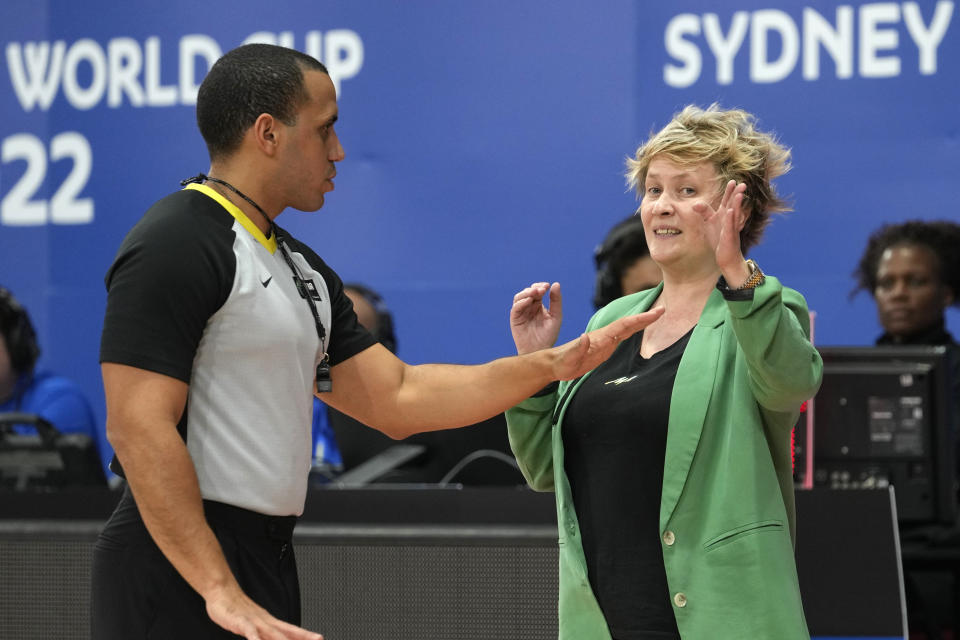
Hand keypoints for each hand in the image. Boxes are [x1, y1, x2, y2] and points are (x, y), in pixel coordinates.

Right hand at [206, 584, 323, 639]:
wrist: (223, 592)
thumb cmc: (237, 609)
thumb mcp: (254, 623)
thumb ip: (265, 634)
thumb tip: (278, 639)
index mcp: (270, 622)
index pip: (292, 630)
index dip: (306, 635)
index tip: (320, 638)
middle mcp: (265, 621)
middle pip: (286, 633)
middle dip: (301, 639)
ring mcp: (254, 621)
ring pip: (272, 632)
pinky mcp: (240, 621)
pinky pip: (249, 631)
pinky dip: (255, 638)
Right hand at [511, 282, 562, 354]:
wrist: (540, 350)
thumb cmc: (549, 335)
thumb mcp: (556, 316)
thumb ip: (556, 301)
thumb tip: (556, 284)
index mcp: (538, 305)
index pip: (538, 291)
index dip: (541, 286)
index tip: (547, 286)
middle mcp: (528, 307)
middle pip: (528, 292)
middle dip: (535, 288)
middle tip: (542, 289)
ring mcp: (521, 312)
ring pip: (520, 297)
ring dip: (527, 292)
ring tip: (535, 292)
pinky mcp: (515, 318)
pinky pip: (516, 307)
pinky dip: (521, 302)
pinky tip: (529, 300)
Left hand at [549, 306, 664, 379]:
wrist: (554, 364)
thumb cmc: (561, 362)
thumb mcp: (569, 357)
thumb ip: (578, 348)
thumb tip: (586, 337)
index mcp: (600, 337)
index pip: (623, 325)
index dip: (640, 319)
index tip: (655, 312)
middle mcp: (604, 336)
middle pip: (628, 324)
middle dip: (645, 317)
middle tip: (663, 309)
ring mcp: (605, 342)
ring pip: (626, 329)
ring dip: (641, 322)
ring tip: (656, 315)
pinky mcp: (604, 348)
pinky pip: (621, 337)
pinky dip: (632, 331)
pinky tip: (638, 328)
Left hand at [693, 180, 749, 277]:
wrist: (726, 257)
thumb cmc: (718, 239)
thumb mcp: (709, 224)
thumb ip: (704, 212)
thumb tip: (694, 204)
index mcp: (725, 215)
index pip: (727, 201)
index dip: (730, 192)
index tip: (732, 181)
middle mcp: (730, 220)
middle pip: (733, 205)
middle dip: (737, 194)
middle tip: (742, 183)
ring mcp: (731, 228)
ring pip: (734, 214)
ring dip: (737, 204)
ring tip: (740, 194)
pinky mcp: (729, 237)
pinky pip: (730, 226)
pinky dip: (730, 219)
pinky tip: (730, 211)